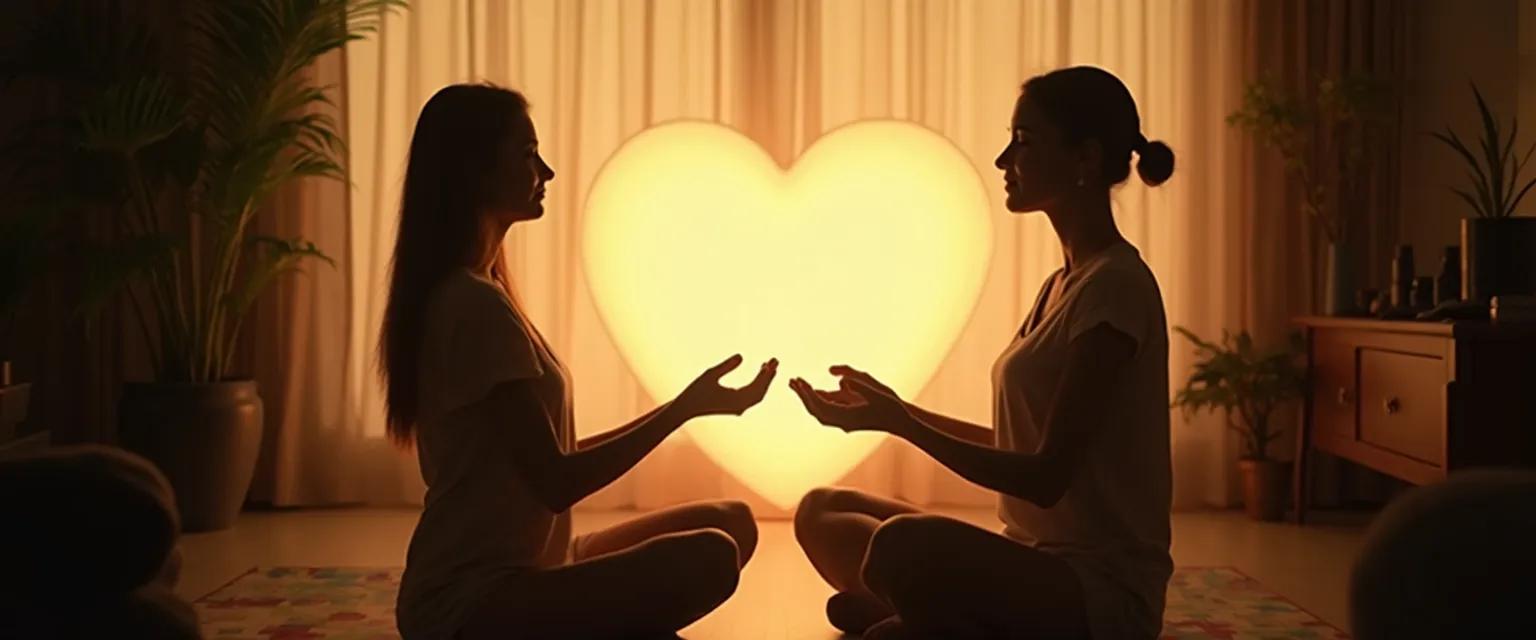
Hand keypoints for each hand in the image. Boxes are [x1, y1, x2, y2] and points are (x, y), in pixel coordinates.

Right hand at [674, 354, 777, 418]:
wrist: (686, 409)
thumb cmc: (696, 391)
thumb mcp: (710, 374)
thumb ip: (726, 366)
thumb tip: (741, 356)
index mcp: (736, 400)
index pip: (757, 387)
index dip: (766, 374)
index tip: (772, 361)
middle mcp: (740, 407)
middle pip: (761, 392)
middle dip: (769, 376)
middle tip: (775, 360)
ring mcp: (738, 409)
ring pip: (758, 395)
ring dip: (764, 381)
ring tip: (768, 365)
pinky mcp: (735, 408)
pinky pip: (752, 397)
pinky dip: (757, 386)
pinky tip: (759, 374)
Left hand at [789, 365, 911, 433]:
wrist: (902, 424)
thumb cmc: (891, 407)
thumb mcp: (877, 393)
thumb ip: (859, 385)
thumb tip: (840, 379)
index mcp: (848, 417)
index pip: (821, 406)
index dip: (808, 394)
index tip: (799, 381)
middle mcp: (843, 422)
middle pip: (816, 410)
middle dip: (803, 396)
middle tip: (792, 380)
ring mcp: (845, 423)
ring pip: (820, 412)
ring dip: (808, 398)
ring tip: (797, 384)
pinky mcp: (848, 420)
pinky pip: (828, 411)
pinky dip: (818, 401)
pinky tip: (813, 390)